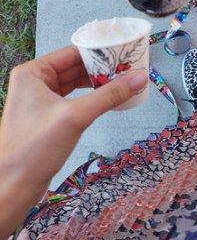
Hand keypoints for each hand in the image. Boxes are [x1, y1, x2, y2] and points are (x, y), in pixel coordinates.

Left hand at [0, 46, 147, 239]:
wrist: (13, 186)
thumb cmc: (36, 147)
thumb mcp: (76, 116)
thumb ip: (109, 95)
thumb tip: (139, 77)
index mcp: (33, 72)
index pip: (72, 53)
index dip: (98, 52)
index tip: (123, 53)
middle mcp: (35, 81)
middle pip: (74, 67)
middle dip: (101, 69)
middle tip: (128, 68)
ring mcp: (41, 99)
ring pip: (75, 84)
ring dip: (97, 84)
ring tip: (123, 82)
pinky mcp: (48, 116)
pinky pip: (73, 99)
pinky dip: (90, 98)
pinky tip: (107, 98)